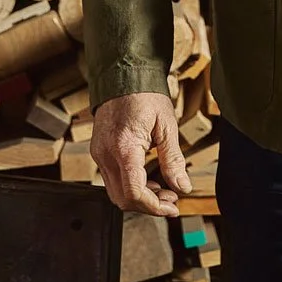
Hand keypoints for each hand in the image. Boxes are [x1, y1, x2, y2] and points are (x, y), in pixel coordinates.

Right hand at [91, 92, 190, 217]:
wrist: (124, 75)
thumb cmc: (145, 95)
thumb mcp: (167, 126)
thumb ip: (173, 160)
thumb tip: (182, 186)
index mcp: (124, 147)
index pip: (134, 193)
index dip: (154, 207)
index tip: (172, 206)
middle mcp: (105, 153)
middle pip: (122, 199)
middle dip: (148, 205)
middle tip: (172, 199)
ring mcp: (99, 153)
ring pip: (116, 192)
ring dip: (140, 197)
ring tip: (163, 189)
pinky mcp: (99, 151)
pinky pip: (112, 179)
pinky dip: (130, 185)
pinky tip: (148, 179)